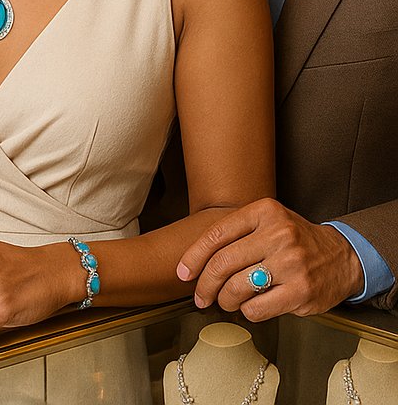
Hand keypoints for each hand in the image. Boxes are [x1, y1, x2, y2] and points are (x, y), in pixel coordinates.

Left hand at [177, 198, 363, 319]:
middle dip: (205, 284)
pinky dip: (246, 311)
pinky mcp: (302, 292)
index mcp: (264, 212)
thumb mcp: (267, 221)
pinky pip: (257, 308)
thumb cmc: (294, 240)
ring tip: (225, 301)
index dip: (194, 257)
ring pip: (237, 287)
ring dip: (224, 300)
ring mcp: (291, 264)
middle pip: (223, 263)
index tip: (183, 273)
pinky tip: (249, 307)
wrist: (342, 256)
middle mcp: (278, 234)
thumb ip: (236, 232)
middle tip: (200, 296)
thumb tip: (196, 259)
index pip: (216, 235)